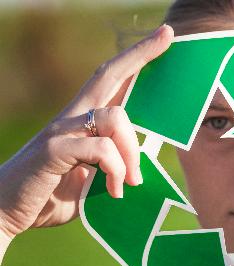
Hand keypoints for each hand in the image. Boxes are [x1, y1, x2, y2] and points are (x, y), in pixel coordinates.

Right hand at [0, 24, 173, 238]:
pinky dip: (115, 169)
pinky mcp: (53, 149)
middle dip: (141, 54)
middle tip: (168, 35)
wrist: (5, 213)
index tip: (163, 38)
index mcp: (82, 122)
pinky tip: (113, 190)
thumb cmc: (50, 195)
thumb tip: (141, 165)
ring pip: (115, 117)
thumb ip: (111, 167)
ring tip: (132, 182)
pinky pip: (100, 148)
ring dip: (132, 151)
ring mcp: (61, 131)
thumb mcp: (90, 179)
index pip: (111, 81)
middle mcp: (72, 118)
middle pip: (108, 75)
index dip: (136, 58)